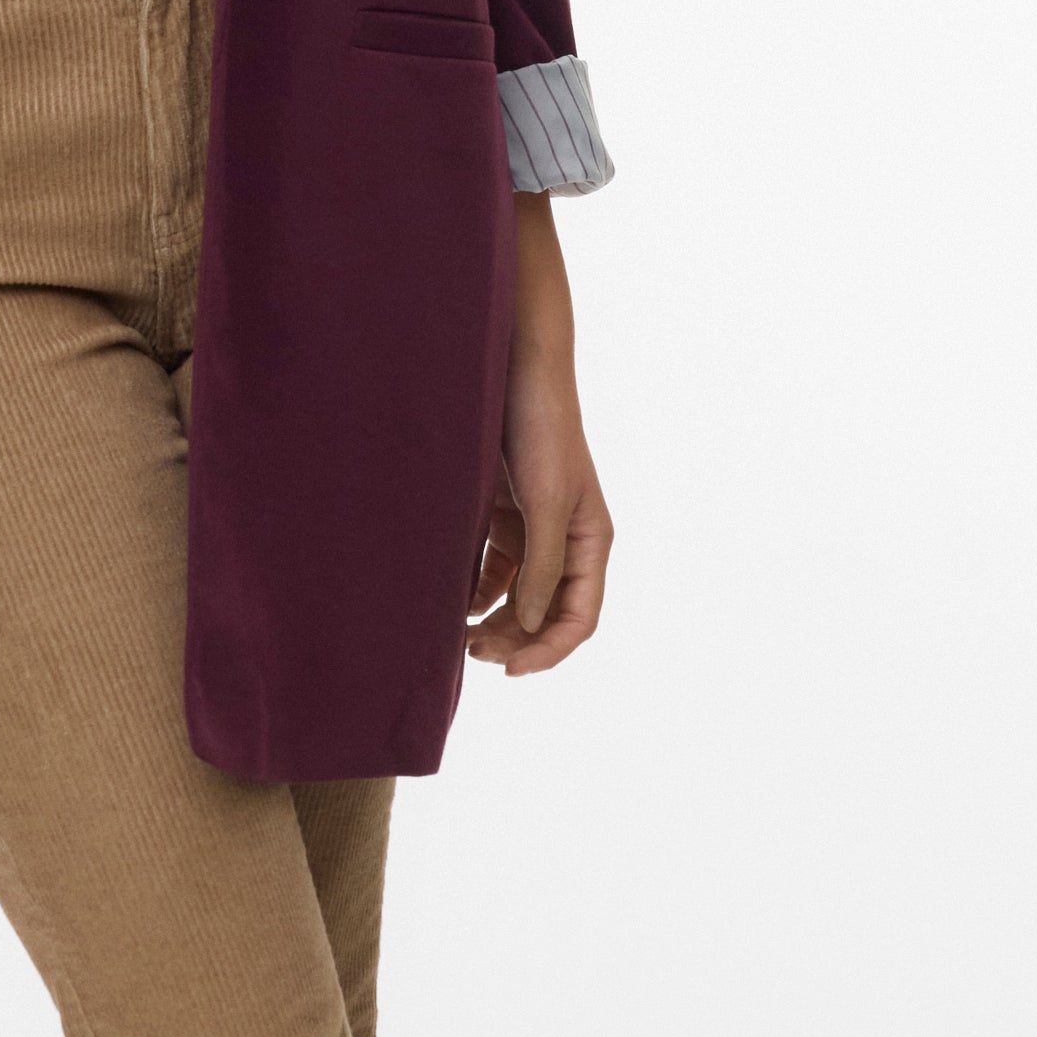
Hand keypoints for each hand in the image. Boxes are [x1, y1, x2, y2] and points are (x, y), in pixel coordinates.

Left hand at [467, 194, 610, 675]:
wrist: (512, 366)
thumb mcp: (546, 503)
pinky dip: (472, 588)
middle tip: (470, 653)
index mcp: (590, 539)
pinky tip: (447, 597)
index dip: (547, 651)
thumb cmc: (540, 428)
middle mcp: (566, 538)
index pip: (578, 617)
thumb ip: (541, 567)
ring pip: (516, 594)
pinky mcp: (501, 511)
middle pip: (546, 613)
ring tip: (455, 634)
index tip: (507, 669)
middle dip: (515, 639)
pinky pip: (490, 566)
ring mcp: (533, 526)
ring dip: (492, 619)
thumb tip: (531, 626)